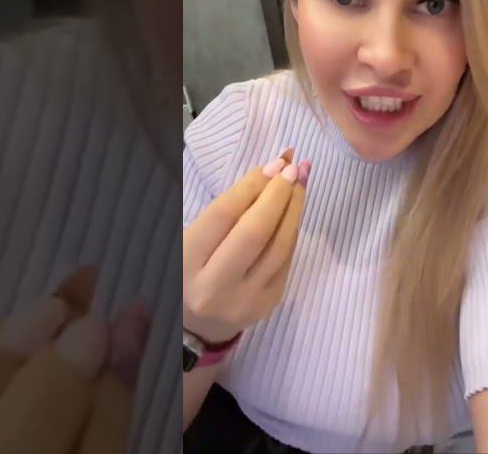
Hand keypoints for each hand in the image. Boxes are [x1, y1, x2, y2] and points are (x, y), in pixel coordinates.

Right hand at [183, 148, 309, 344]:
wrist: (193, 325)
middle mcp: (214, 286)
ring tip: (302, 180)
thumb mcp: (189, 238)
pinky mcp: (267, 305)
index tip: (273, 163)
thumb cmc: (187, 268)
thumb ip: (224, 210)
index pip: (223, 216)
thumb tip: (270, 170)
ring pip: (279, 247)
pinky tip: (295, 209)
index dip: (251, 186)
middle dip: (278, 194)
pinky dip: (292, 231)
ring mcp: (245, 300)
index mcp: (185, 263)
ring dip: (294, 208)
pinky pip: (286, 261)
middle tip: (294, 167)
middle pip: (255, 232)